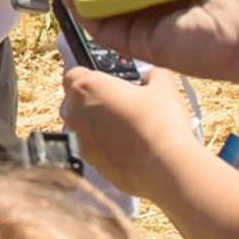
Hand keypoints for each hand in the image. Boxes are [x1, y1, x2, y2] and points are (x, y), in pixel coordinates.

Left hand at [57, 60, 197, 196]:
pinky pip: (91, 148)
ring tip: (126, 125)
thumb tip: (153, 73)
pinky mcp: (89, 162)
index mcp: (88, 88)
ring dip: (96, 123)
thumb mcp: (163, 86)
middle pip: (75, 101)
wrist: (164, 165)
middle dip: (93, 100)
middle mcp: (77, 113)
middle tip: (121, 102)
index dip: (89, 75)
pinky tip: (128, 146)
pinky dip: (104, 146)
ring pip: (81, 126)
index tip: (107, 80)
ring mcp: (80, 140)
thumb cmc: (159, 122)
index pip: (73, 74)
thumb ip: (153, 73)